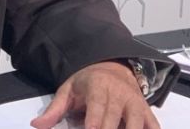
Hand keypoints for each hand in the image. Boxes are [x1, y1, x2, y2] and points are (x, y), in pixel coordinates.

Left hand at [31, 61, 158, 128]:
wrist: (113, 67)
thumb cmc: (87, 83)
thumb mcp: (68, 90)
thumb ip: (54, 110)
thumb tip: (36, 124)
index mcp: (99, 86)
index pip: (97, 106)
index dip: (95, 122)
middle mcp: (120, 94)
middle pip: (115, 120)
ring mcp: (136, 103)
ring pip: (137, 124)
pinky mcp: (147, 112)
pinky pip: (153, 126)